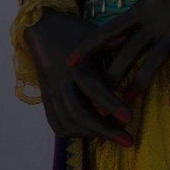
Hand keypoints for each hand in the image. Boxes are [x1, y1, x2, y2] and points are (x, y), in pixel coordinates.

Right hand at [25, 11, 128, 141]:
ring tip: (114, 135)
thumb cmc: (73, 31)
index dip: (110, 104)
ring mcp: (50, 93)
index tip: (129, 118)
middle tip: (129, 141)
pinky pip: (56, 123)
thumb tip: (129, 38)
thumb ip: (111, 41)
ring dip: (91, 133)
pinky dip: (73, 132)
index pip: (92, 89)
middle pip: (78, 113)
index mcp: (74, 66)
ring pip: (67, 122)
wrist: (40, 29)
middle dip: (104, 129)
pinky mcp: (46, 99)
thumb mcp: (93, 33)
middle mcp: (60, 83)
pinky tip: (91, 133)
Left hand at [75, 0, 169, 110]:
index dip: (88, 47)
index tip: (69, 60)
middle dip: (109, 75)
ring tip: (126, 102)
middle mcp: (153, 24)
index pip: (107, 32)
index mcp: (141, 9)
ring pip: (151, 64)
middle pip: (125, 54)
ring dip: (138, 84)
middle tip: (94, 94)